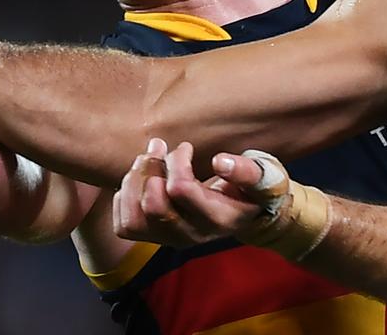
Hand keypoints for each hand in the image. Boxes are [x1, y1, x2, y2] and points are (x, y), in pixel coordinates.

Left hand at [112, 139, 264, 247]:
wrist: (246, 213)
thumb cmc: (252, 189)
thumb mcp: (263, 177)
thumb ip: (246, 170)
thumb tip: (219, 161)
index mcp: (217, 218)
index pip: (180, 190)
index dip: (176, 161)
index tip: (186, 147)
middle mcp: (191, 235)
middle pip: (153, 204)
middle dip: (151, 168)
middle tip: (160, 148)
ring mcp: (170, 239)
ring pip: (133, 219)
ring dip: (133, 182)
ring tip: (147, 160)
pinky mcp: (153, 238)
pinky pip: (123, 225)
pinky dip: (125, 198)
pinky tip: (140, 179)